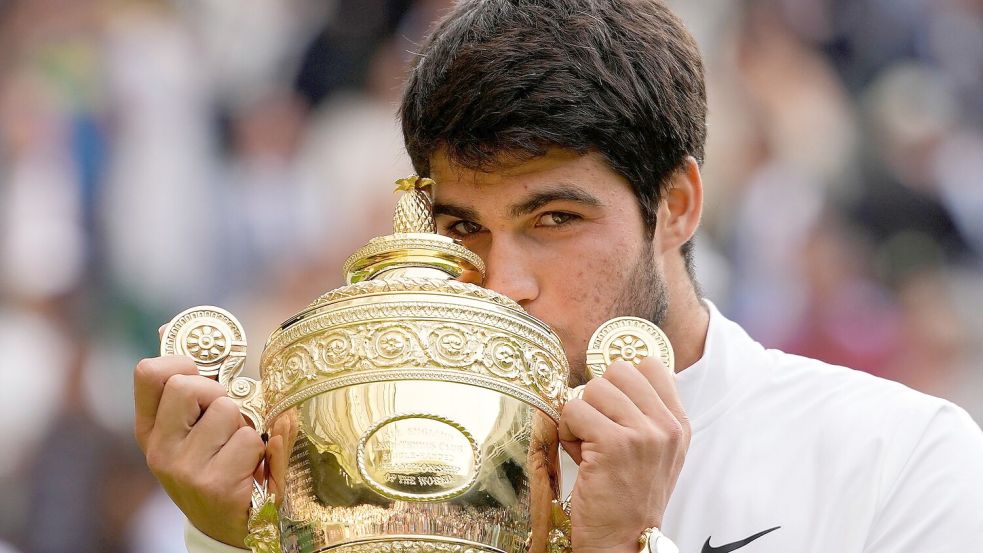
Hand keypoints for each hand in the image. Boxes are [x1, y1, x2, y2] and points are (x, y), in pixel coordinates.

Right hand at [134, 354, 263, 546]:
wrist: (229, 523)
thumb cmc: (217, 460)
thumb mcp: (193, 424)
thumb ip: (187, 379)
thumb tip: (168, 326)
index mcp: (150, 428)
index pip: (149, 372)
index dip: (182, 361)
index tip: (201, 374)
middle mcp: (159, 449)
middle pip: (189, 385)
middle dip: (219, 393)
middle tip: (227, 419)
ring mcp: (183, 469)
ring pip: (227, 410)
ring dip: (245, 425)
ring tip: (240, 449)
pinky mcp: (214, 485)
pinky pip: (250, 439)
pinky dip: (261, 449)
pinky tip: (251, 468)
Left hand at [558, 358, 689, 552]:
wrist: (624, 541)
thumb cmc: (628, 496)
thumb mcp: (653, 452)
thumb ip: (642, 413)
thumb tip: (608, 375)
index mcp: (679, 424)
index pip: (650, 365)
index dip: (622, 381)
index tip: (613, 407)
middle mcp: (666, 426)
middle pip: (618, 371)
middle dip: (598, 396)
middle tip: (597, 427)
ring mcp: (642, 434)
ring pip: (593, 388)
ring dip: (580, 414)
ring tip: (587, 443)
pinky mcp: (613, 444)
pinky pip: (574, 410)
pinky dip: (567, 429)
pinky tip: (578, 453)